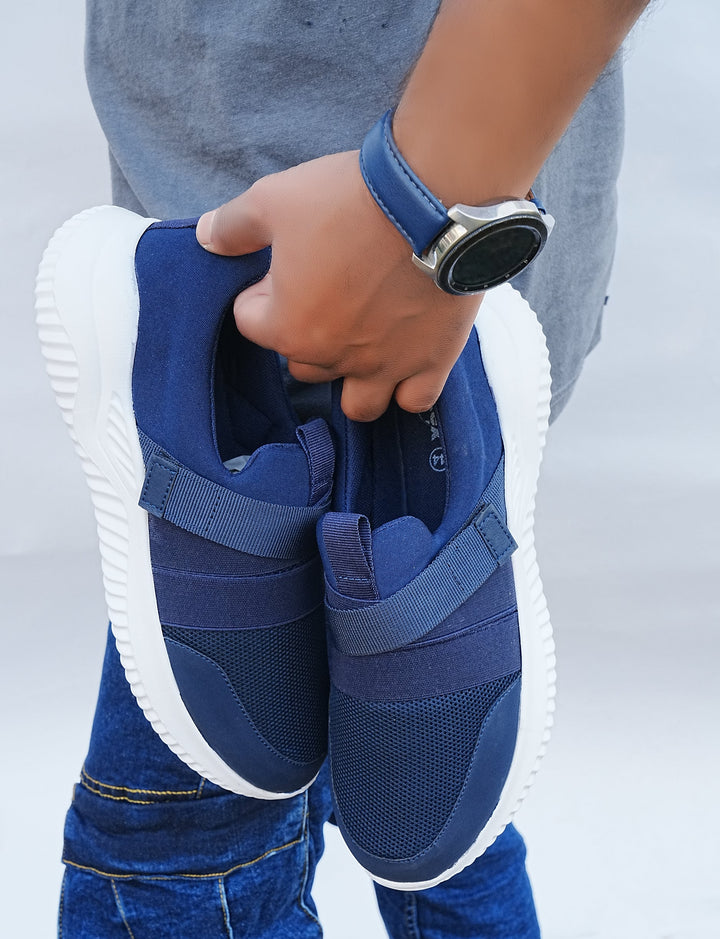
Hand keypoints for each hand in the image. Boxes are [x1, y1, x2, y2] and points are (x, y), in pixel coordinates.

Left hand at [196, 151, 480, 421]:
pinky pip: (414, 400)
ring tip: (359, 344)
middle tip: (328, 291)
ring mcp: (384, 366)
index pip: (250, 322)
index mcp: (288, 326)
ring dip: (350, 380)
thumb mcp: (275, 198)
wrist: (431, 197)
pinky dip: (406, 389)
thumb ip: (234, 226)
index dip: (261, 291)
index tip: (285, 263)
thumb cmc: (349, 200)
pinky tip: (404, 364)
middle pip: (301, 365)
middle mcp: (333, 358)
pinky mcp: (430, 362)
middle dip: (305, 334)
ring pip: (357, 403)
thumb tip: (206, 239)